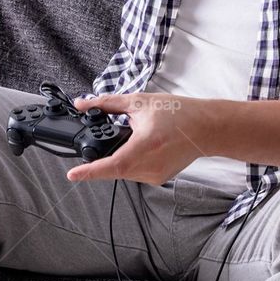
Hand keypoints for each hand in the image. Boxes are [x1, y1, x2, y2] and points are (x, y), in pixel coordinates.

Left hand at [65, 92, 211, 184]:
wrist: (207, 128)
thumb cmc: (179, 114)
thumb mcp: (140, 102)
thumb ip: (108, 104)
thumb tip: (83, 104)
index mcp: (145, 145)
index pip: (112, 165)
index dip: (90, 172)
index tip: (72, 174)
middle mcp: (150, 165)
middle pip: (115, 167)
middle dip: (106, 154)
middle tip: (111, 137)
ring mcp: (155, 175)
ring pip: (124, 171)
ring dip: (120, 157)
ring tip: (138, 137)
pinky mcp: (159, 178)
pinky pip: (135, 173)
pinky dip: (131, 161)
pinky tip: (145, 146)